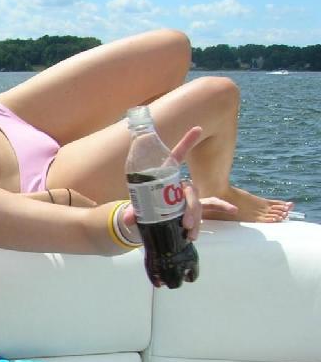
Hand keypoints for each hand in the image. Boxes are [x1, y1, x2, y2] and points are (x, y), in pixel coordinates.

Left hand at [120, 126, 232, 240]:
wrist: (145, 223)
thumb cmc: (141, 208)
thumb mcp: (135, 209)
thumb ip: (132, 212)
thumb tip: (128, 219)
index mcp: (165, 176)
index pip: (176, 156)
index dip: (186, 142)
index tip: (197, 128)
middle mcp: (179, 184)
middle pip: (190, 191)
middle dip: (190, 207)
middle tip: (184, 223)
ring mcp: (186, 197)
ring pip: (197, 204)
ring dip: (196, 219)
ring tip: (190, 234)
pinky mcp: (191, 209)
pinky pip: (209, 206)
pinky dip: (221, 207)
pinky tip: (233, 209)